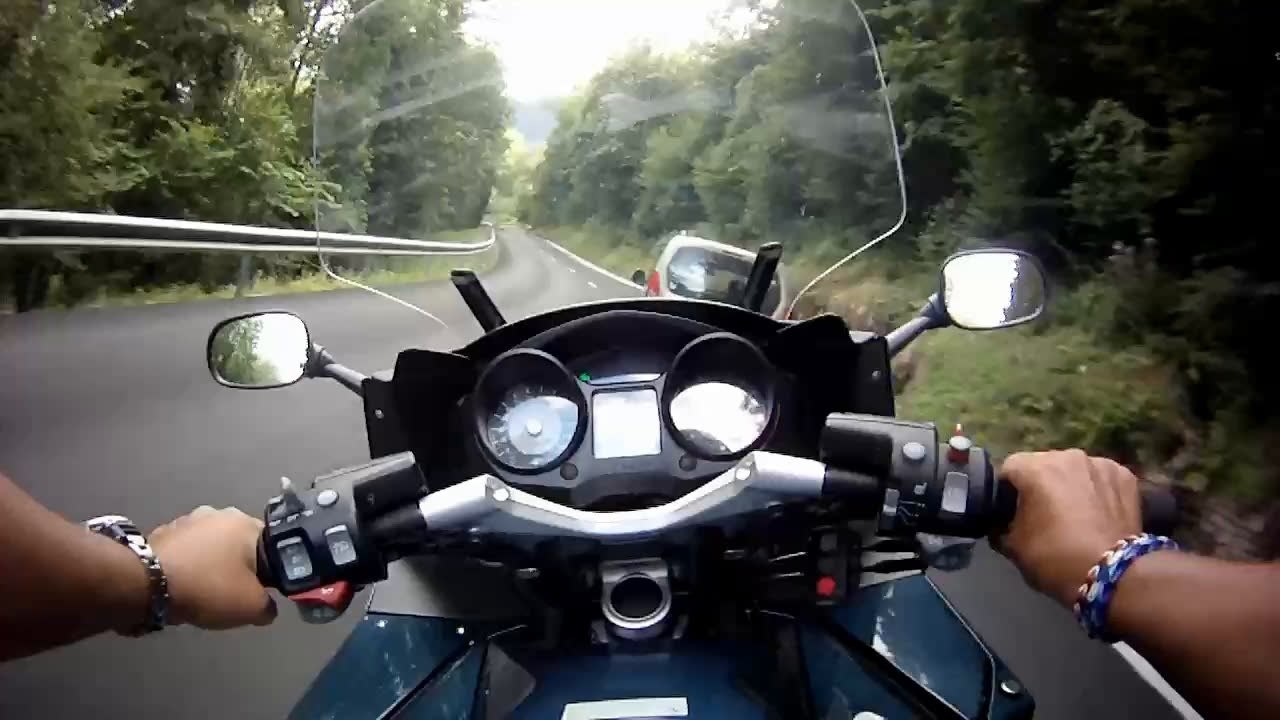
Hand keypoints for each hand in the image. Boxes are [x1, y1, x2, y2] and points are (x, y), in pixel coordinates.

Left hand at [149, 506, 276, 628]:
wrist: (145, 585)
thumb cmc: (208, 588)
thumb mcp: (251, 607)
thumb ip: (268, 607)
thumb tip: (266, 607)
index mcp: (246, 523)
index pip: (273, 546)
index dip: (271, 571)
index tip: (261, 591)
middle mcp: (218, 513)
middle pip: (239, 545)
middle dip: (239, 566)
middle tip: (233, 594)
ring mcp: (187, 520)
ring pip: (211, 547)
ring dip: (211, 564)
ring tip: (204, 592)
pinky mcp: (162, 533)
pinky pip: (186, 552)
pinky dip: (188, 566)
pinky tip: (182, 587)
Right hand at [997, 450, 1141, 607]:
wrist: (1112, 575)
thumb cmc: (1055, 558)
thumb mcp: (1012, 547)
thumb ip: (1000, 526)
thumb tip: (1000, 523)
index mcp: (1034, 468)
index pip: (1009, 468)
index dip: (1006, 490)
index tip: (1010, 510)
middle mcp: (1067, 456)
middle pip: (1044, 464)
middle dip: (1040, 484)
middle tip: (1043, 514)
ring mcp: (1100, 464)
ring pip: (1074, 470)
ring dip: (1070, 485)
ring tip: (1075, 515)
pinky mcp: (1125, 476)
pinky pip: (1100, 478)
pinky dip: (1096, 490)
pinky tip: (1098, 513)